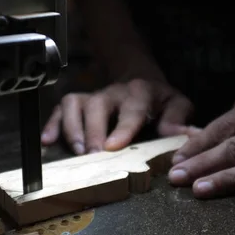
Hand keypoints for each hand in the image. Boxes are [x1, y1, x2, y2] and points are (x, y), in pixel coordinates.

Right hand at [41, 79, 193, 153]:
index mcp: (140, 93)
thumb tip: (186, 136)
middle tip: (93, 157)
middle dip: (93, 131)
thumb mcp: (176, 104)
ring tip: (77, 153)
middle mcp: (113, 92)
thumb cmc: (158, 99)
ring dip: (73, 129)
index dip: (122, 128)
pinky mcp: (79, 101)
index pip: (132, 110)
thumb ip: (179, 120)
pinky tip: (47, 141)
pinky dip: (52, 124)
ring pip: (75, 104)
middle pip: (97, 106)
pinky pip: (61, 108)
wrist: (138, 78)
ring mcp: (93, 96)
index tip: (113, 146)